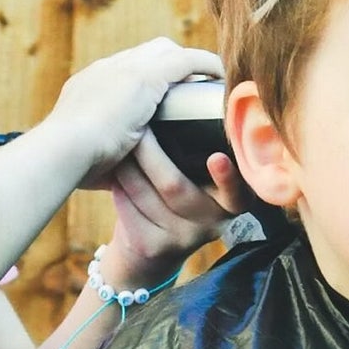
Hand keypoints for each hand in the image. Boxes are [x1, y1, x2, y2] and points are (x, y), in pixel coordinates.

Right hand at [36, 37, 224, 187]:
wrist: (62, 151)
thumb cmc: (70, 165)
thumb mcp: (89, 157)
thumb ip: (105, 159)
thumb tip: (114, 174)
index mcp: (88, 87)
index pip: (121, 72)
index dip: (144, 81)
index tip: (161, 96)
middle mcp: (105, 70)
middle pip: (144, 54)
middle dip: (167, 65)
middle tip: (190, 84)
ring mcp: (124, 68)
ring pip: (165, 52)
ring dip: (187, 63)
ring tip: (209, 79)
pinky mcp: (145, 76)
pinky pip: (186, 61)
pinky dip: (205, 65)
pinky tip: (221, 74)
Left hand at [98, 130, 245, 289]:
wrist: (152, 246)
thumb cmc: (179, 195)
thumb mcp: (201, 180)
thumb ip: (201, 155)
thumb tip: (180, 101)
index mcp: (232, 202)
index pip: (236, 192)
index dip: (227, 177)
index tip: (216, 158)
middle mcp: (212, 224)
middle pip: (175, 185)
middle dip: (150, 152)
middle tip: (136, 127)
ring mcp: (181, 240)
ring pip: (144, 194)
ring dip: (127, 166)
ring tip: (119, 145)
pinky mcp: (151, 246)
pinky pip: (127, 207)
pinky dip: (116, 185)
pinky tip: (112, 173)